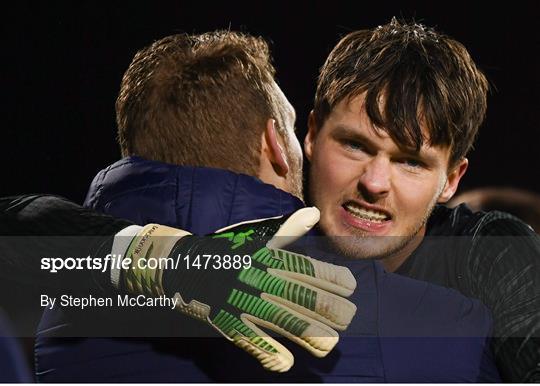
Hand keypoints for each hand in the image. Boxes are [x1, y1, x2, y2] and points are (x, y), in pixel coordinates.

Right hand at [120, 207, 356, 371]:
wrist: (185, 266)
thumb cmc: (228, 252)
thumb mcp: (257, 239)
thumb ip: (288, 231)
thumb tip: (313, 214)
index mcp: (268, 258)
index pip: (307, 267)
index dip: (332, 278)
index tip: (351, 286)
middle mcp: (260, 278)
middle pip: (302, 296)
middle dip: (330, 309)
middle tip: (348, 317)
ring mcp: (244, 301)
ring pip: (284, 320)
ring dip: (310, 334)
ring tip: (330, 344)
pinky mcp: (228, 322)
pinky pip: (252, 341)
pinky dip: (270, 353)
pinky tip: (287, 363)